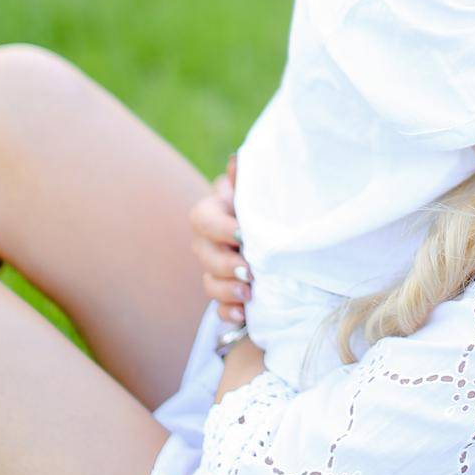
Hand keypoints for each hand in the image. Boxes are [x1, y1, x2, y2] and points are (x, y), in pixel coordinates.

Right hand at [189, 154, 253, 323]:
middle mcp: (208, 241)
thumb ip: (244, 179)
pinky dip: (229, 312)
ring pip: (208, 281)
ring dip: (226, 289)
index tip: (243, 235)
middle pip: (203, 254)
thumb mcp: (255, 189)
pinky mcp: (225, 291)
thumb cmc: (261, 202)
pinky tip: (244, 315)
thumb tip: (237, 159)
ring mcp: (214, 268)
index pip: (202, 219)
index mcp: (213, 212)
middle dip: (224, 264)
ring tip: (249, 293)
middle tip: (248, 270)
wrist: (272, 226)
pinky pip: (218, 307)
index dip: (219, 229)